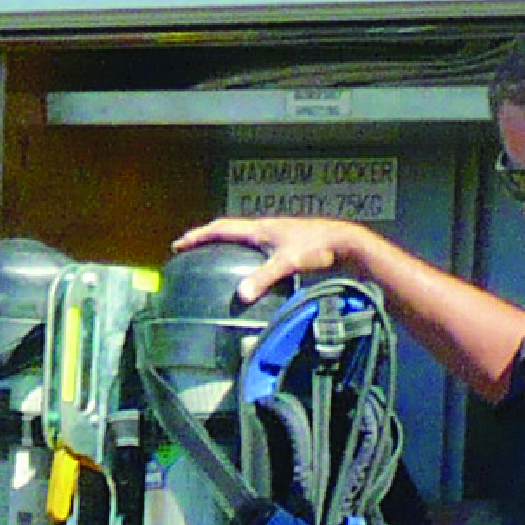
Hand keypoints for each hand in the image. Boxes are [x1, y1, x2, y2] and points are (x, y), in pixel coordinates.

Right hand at [170, 214, 371, 301]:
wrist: (344, 242)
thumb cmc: (316, 247)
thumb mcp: (287, 263)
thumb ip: (263, 278)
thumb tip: (241, 295)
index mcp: (259, 229)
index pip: (221, 229)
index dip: (198, 236)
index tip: (179, 245)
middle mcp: (264, 228)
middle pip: (227, 230)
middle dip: (206, 239)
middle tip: (188, 249)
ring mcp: (275, 236)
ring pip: (242, 238)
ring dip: (223, 244)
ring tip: (210, 257)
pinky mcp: (286, 245)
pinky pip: (255, 247)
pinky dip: (241, 253)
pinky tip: (245, 268)